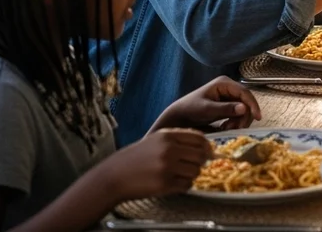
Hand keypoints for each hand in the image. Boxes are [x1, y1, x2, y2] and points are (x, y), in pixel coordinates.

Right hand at [95, 128, 212, 200]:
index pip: (199, 138)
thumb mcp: (155, 141)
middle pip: (201, 156)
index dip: (207, 146)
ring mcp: (167, 167)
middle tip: (191, 165)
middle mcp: (169, 150)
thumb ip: (179, 140)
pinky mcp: (164, 184)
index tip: (207, 152)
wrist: (113, 176)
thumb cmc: (135, 158)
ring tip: (178, 175)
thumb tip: (206, 147)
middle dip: (199, 162)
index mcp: (167, 136)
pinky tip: (173, 183)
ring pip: (196, 171)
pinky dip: (184, 185)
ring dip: (191, 175)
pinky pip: (187, 185)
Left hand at [153, 76, 260, 132]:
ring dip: (239, 121)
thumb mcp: (207, 110)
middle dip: (244, 116)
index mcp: (224, 83)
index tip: (257, 118)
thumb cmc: (190, 110)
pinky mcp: (228, 105)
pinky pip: (238, 114)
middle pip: (246, 101)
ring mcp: (228, 96)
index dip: (253, 104)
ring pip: (244, 109)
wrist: (179, 117)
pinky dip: (235, 122)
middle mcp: (229, 88)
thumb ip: (225, 109)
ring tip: (228, 128)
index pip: (244, 93)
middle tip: (236, 128)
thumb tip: (244, 108)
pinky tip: (226, 127)